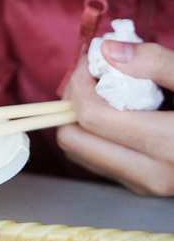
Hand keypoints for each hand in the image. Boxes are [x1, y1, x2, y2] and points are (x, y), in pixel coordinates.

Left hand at [56, 41, 173, 194]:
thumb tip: (107, 51)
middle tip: (92, 75)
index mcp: (166, 144)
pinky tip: (119, 113)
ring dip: (82, 119)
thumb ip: (156, 62)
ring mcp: (147, 187)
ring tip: (106, 92)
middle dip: (74, 101)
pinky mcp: (145, 189)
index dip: (79, 82)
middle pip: (74, 140)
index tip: (91, 61)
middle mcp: (152, 175)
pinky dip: (96, 135)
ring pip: (81, 154)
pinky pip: (99, 162)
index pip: (91, 116)